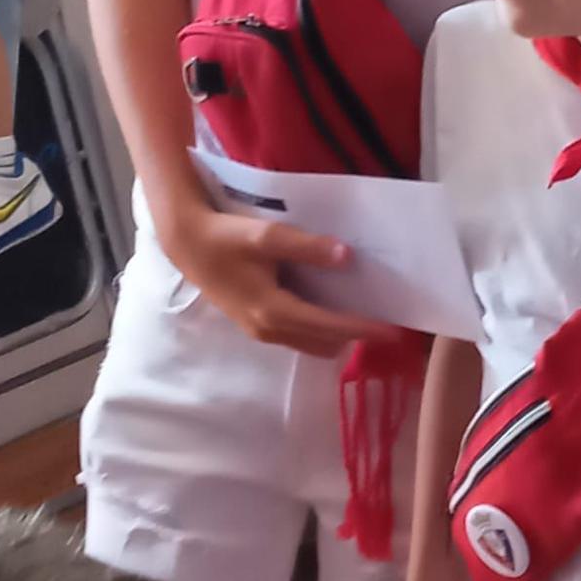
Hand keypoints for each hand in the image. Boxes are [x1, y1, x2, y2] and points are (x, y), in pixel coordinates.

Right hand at [161, 198, 398, 356]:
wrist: (188, 245)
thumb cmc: (227, 239)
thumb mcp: (268, 237)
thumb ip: (308, 248)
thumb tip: (347, 257)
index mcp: (274, 311)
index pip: (329, 326)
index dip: (362, 328)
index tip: (392, 329)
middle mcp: (269, 330)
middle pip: (324, 342)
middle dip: (355, 335)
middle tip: (385, 320)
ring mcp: (261, 332)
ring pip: (311, 344)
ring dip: (338, 335)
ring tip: (363, 314)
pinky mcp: (257, 325)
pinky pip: (298, 337)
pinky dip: (320, 330)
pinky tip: (332, 307)